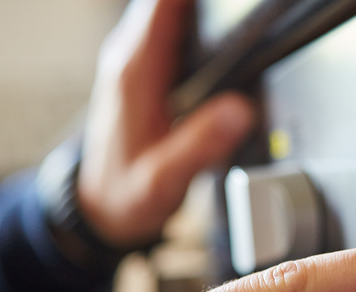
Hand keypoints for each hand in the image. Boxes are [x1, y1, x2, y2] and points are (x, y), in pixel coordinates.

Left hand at [78, 0, 254, 247]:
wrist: (100, 206)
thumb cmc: (124, 194)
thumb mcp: (162, 180)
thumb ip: (199, 145)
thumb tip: (240, 111)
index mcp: (137, 72)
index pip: (166, 2)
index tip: (236, 4)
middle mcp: (133, 56)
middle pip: (174, 1)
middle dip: (210, 4)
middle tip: (255, 12)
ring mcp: (140, 60)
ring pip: (176, 10)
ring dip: (206, 11)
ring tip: (250, 20)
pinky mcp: (149, 69)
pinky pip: (177, 29)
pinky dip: (203, 26)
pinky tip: (230, 42)